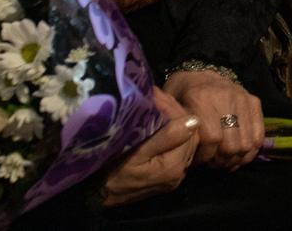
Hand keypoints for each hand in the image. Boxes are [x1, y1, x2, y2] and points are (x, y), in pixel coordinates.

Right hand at [98, 88, 198, 206]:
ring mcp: (174, 173)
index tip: (157, 97)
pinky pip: (177, 147)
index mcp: (174, 166)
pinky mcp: (168, 172)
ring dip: (174, 119)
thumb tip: (194, 120)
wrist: (97, 194)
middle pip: (189, 134)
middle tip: (158, 96)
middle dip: (175, 112)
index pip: (187, 130)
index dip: (174, 110)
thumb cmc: (111, 173)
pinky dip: (171, 131)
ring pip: (184, 139)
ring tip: (158, 104)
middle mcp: (179, 172)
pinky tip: (159, 120)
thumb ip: (165, 138)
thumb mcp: (135, 154)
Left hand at [163, 69, 263, 169]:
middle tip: (211, 164)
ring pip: (247, 143)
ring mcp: (243, 98)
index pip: (212, 138)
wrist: (198, 75)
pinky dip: (249, 152)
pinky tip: (237, 156)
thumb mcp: (169, 109)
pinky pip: (258, 136)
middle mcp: (225, 96)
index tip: (195, 161)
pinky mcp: (254, 102)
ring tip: (223, 161)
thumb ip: (174, 129)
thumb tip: (182, 152)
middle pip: (231, 144)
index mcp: (200, 98)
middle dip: (220, 161)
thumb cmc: (180, 97)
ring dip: (235, 159)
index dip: (204, 157)